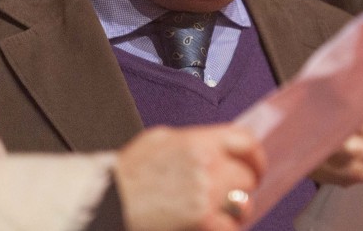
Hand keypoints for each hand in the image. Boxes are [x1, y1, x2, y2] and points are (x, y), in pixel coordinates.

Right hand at [115, 124, 266, 230]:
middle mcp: (207, 165)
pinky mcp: (204, 222)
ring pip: (243, 204)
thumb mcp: (158, 140)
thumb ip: (191, 140)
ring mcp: (207, 196)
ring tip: (218, 214)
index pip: (245, 141)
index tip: (255, 166)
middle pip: (247, 175)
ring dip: (235, 211)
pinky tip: (208, 226)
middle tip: (230, 196)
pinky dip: (224, 228)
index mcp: (197, 142)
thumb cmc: (127, 175)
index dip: (255, 156)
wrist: (108, 202)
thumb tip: (216, 145)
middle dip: (240, 188)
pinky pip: (231, 228)